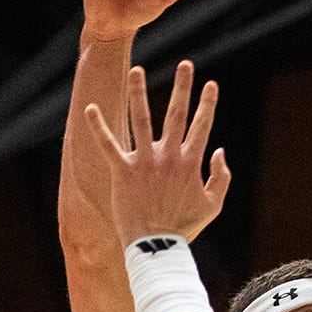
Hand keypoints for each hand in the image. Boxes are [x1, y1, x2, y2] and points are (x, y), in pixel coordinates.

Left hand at [87, 62, 229, 244]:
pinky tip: (90, 107)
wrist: (156, 247)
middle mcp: (168, 157)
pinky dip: (98, 126)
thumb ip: (221, 176)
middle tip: (185, 64)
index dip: (207, 104)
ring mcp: (145, 162)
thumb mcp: (213, 205)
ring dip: (139, 93)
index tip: (211, 84)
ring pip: (141, 120)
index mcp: (190, 163)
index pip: (202, 126)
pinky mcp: (123, 172)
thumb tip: (219, 151)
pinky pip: (108, 145)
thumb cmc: (184, 228)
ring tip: (137, 70)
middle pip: (176, 114)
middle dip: (182, 87)